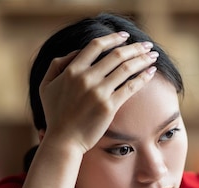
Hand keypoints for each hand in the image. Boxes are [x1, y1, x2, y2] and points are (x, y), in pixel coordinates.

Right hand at [39, 32, 157, 153]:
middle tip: (147, 45)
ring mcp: (98, 92)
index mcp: (71, 70)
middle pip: (116, 55)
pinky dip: (142, 77)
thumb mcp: (46, 86)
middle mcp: (85, 78)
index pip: (95, 46)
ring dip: (142, 59)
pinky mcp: (109, 106)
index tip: (125, 36)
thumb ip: (57, 65)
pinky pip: (130, 87)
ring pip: (125, 68)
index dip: (113, 38)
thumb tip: (76, 52)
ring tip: (153, 56)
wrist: (64, 140)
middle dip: (135, 47)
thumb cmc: (55, 114)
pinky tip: (151, 72)